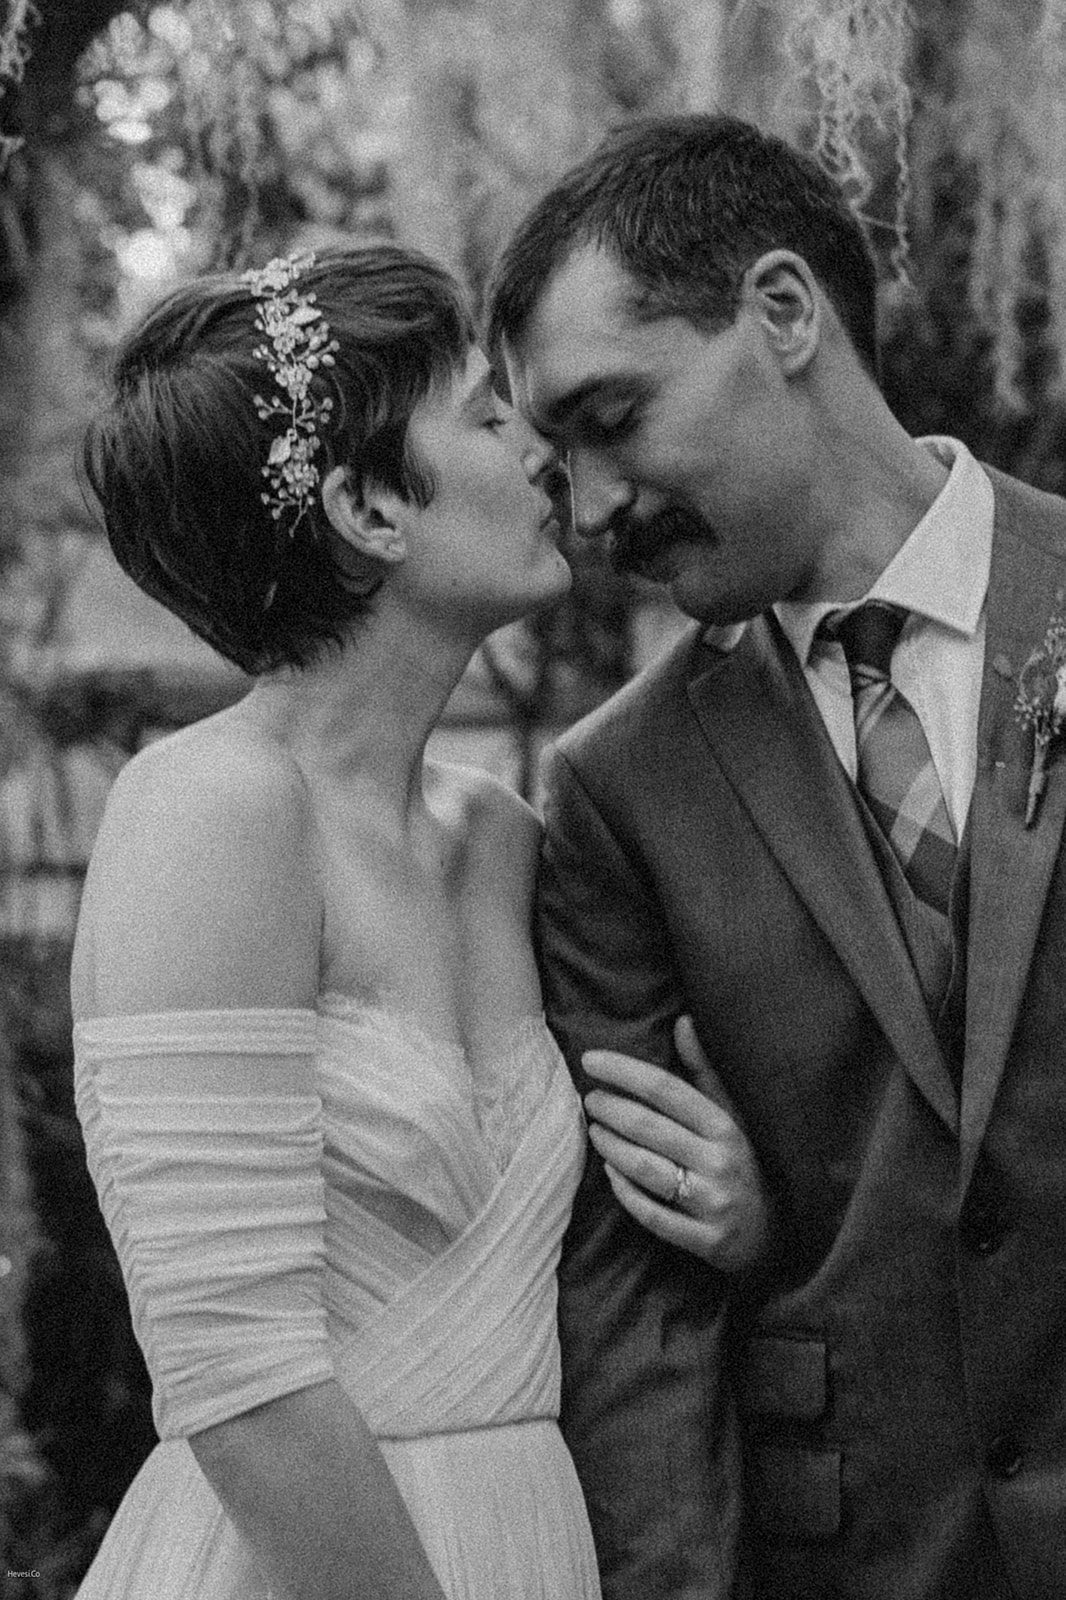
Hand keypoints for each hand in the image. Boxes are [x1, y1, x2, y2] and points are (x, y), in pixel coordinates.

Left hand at [582, 1015, 769, 1270]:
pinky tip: (609, 1172)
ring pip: (646, 1169)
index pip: (666, 1090)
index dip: (625, 1071)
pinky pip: (652, 1215)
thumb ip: (705, 1070)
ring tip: (593, 1129)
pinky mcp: (705, 1241)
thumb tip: (682, 1021)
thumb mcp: (734, 1114)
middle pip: (650, 1127)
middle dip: (610, 1108)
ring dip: (611, 1146)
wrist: (778, 1233)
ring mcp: (712, 1203)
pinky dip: (625, 1192)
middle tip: (589, 1097)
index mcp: (727, 1126)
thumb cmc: (746, 1162)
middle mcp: (720, 1162)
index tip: (591, 1060)